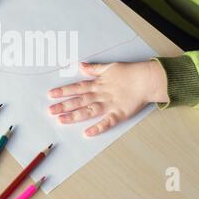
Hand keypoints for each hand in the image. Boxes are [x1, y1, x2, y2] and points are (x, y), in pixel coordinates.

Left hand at [48, 61, 168, 136]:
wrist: (147, 79)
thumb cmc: (130, 72)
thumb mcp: (109, 67)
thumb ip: (94, 69)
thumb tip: (81, 66)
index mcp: (97, 84)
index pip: (76, 88)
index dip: (63, 91)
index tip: (51, 95)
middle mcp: (100, 94)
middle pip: (79, 100)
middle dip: (64, 105)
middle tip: (50, 111)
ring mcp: (109, 104)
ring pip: (88, 111)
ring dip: (75, 116)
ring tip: (61, 120)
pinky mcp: (119, 113)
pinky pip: (107, 122)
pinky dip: (98, 128)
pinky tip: (87, 133)